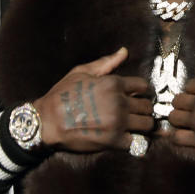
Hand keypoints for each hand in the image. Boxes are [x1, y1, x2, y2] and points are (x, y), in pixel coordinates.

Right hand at [35, 48, 153, 152]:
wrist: (47, 122)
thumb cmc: (62, 95)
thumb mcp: (81, 72)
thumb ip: (106, 63)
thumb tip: (124, 52)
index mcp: (113, 83)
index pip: (144, 86)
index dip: (141, 91)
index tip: (136, 96)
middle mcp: (119, 102)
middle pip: (147, 106)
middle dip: (143, 108)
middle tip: (134, 112)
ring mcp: (118, 123)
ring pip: (147, 124)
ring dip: (142, 125)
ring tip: (133, 125)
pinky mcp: (113, 141)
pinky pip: (136, 142)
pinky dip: (132, 141)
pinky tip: (124, 137)